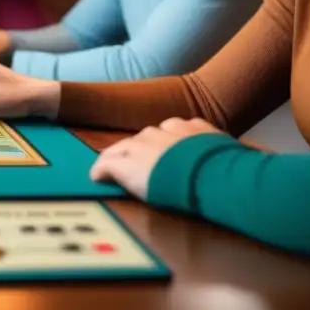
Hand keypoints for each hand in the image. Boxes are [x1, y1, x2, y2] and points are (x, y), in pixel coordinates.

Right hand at [89, 118, 224, 199]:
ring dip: (160, 143)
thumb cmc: (169, 183)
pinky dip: (184, 138)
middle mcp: (150, 132)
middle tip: (137, 169)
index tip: (99, 175)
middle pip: (136, 142)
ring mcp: (175, 127)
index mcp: (132, 146)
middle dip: (134, 154)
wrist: (212, 175)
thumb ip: (112, 171)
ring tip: (167, 158)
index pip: (111, 153)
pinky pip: (187, 129)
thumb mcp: (133, 182)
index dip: (104, 164)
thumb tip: (96, 171)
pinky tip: (190, 148)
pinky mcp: (199, 126)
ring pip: (161, 132)